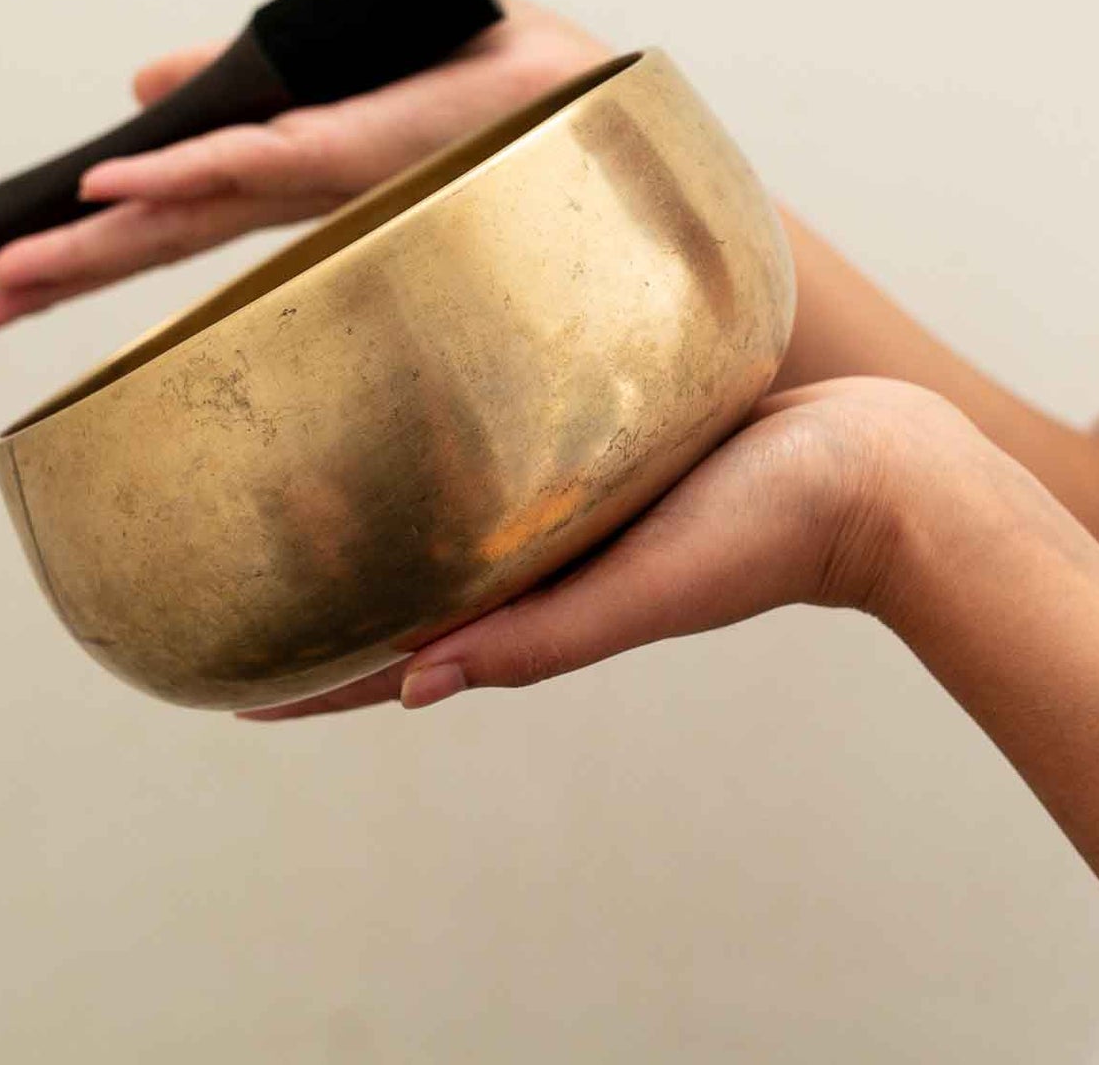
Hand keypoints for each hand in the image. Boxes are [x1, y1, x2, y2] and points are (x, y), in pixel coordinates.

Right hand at [0, 0, 612, 331]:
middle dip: (66, 270)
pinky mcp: (351, 148)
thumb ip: (255, 75)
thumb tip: (148, 78)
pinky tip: (103, 193)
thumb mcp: (353, 58)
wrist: (582, 85)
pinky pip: (246, 163)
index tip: (13, 273)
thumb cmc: (494, 80)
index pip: (175, 210)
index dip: (94, 239)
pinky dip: (172, 172)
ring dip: (90, 247)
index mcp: (294, 174)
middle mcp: (296, 190)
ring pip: (185, 214)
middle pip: (163, 231)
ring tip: (2, 279)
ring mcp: (318, 175)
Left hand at [238, 377, 1063, 717]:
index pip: (394, 657)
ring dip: (371, 510)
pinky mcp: (606, 445)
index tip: (209, 674)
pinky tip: (417, 406)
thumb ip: (545, 636)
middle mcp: (543, 559)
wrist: (890, 467)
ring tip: (292, 475)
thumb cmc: (782, 531)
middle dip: (316, 586)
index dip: (307, 678)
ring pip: (445, 514)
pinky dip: (448, 447)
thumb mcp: (651, 588)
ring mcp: (572, 505)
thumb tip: (413, 691)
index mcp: (541, 608)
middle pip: (403, 583)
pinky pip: (505, 451)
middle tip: (219, 558)